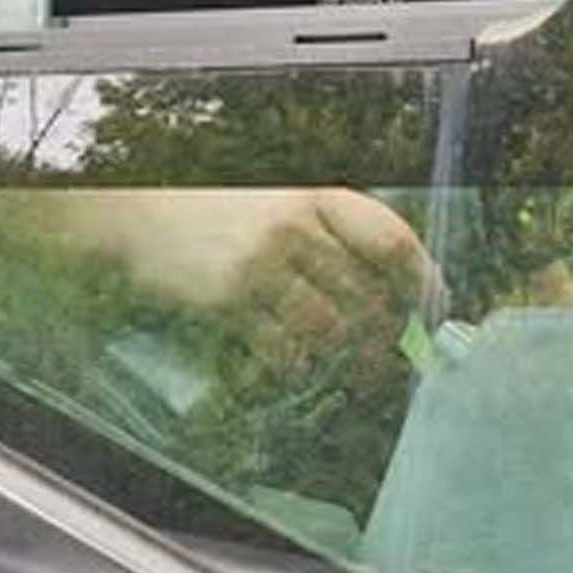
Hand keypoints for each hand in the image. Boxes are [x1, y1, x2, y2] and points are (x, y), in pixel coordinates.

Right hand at [39, 186, 442, 371]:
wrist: (138, 211)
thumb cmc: (220, 211)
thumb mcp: (283, 204)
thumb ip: (332, 239)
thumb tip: (393, 289)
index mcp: (317, 196)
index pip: (391, 239)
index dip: (422, 280)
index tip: (434, 309)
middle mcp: (294, 227)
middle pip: (368, 294)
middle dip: (390, 337)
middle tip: (398, 362)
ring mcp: (260, 265)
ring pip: (331, 330)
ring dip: (349, 360)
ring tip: (356, 376)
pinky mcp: (227, 302)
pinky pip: (282, 351)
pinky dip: (298, 368)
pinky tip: (299, 367)